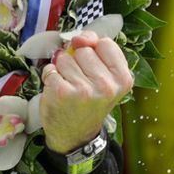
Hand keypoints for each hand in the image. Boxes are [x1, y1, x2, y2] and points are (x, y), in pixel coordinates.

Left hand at [39, 31, 133, 153]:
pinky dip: (50, 77)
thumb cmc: (89, 101)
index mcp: (122, 79)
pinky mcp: (62, 92)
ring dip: (62, 69)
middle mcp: (106, 85)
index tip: (93, 67)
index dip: (94, 50)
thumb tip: (79, 38)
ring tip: (70, 86)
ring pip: (65, 57)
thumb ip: (97, 50)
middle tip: (81, 82)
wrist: (75, 135)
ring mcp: (84, 90)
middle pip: (83, 49)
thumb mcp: (105, 77)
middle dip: (77, 61)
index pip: (105, 43)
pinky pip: (50, 69)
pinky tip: (58, 91)